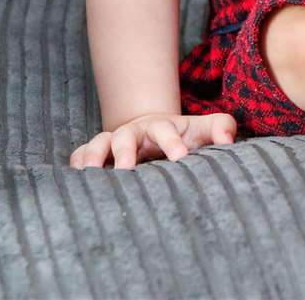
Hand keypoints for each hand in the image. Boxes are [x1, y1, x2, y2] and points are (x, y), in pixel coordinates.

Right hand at [69, 112, 235, 169]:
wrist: (152, 132)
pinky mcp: (96, 153)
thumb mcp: (202, 130)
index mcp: (161, 126)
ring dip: (93, 156)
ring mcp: (112, 141)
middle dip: (125, 151)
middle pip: (125, 136)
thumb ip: (220, 128)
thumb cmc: (182, 135)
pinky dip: (76, 163)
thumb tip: (229, 139)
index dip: (172, 142)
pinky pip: (80, 154)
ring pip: (98, 144)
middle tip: (127, 169)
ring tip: (90, 173)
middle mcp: (133, 132)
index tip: (181, 158)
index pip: (165, 130)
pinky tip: (75, 178)